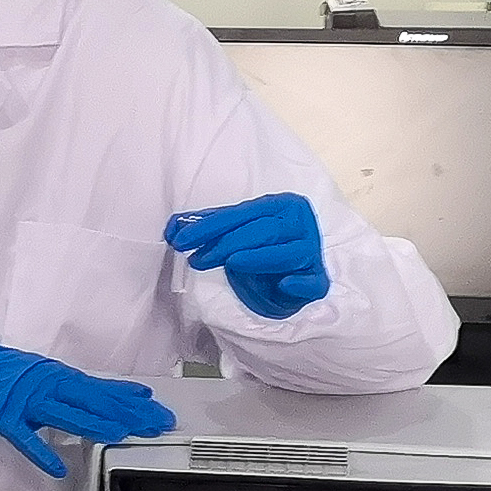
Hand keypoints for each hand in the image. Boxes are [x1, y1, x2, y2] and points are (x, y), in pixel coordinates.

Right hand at [0, 340, 174, 478]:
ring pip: (63, 413)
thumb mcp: (52, 376)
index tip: (160, 411)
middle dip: (126, 412)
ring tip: (119, 434)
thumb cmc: (9, 374)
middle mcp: (48, 386)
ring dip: (91, 423)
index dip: (132, 401)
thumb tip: (125, 394)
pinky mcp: (4, 418)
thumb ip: (86, 389)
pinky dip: (40, 452)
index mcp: (61, 377)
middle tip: (156, 424)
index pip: (103, 390)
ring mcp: (25, 402)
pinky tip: (57, 467)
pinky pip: (24, 438)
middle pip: (92, 400)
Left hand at [165, 192, 329, 319]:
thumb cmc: (261, 249)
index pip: (241, 213)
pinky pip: (313, 283)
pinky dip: (300, 284)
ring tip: (231, 264)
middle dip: (226, 244)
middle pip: (263, 231)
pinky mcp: (318, 280)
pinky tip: (285, 285)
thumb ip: (207, 227)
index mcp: (279, 205)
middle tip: (197, 259)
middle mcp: (299, 223)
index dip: (210, 226)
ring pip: (288, 253)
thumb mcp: (235, 233)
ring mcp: (312, 252)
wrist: (290, 277)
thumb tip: (173, 228)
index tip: (182, 240)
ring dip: (258, 258)